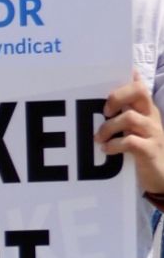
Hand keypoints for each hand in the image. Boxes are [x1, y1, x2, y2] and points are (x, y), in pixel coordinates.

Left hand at [94, 72, 163, 193]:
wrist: (161, 178)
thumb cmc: (143, 150)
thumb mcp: (135, 129)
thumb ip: (124, 112)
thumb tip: (111, 93)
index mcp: (146, 110)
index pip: (140, 86)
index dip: (126, 80)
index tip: (110, 84)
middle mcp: (152, 117)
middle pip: (139, 91)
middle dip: (117, 96)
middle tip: (104, 111)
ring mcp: (154, 133)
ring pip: (129, 117)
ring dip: (108, 127)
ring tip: (99, 138)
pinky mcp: (151, 151)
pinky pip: (130, 141)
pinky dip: (114, 144)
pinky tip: (106, 149)